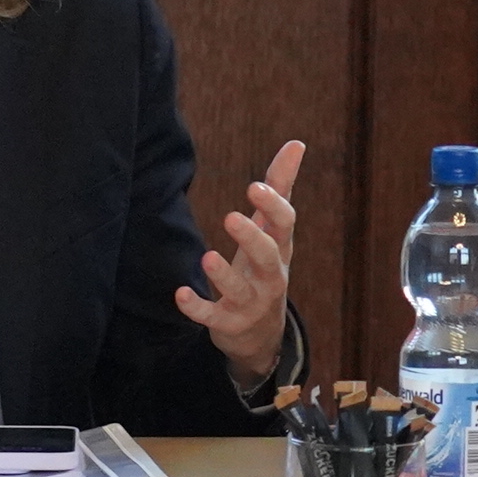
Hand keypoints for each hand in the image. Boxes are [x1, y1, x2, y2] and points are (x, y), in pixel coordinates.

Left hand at [177, 140, 304, 387]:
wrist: (261, 332)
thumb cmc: (264, 267)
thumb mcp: (273, 230)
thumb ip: (281, 187)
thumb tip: (297, 143)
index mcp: (280, 249)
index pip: (285, 226)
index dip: (273, 207)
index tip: (255, 186)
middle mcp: (271, 277)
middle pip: (268, 258)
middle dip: (252, 238)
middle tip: (231, 216)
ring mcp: (251, 303)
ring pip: (241, 291)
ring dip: (225, 276)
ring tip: (208, 257)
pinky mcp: (228, 324)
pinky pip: (213, 318)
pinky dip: (198, 308)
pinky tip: (180, 294)